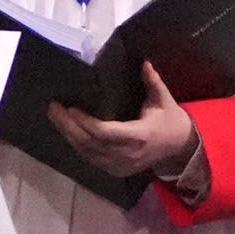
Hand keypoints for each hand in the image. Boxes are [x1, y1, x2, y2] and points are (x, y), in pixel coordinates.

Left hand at [43, 66, 200, 180]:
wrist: (180, 148)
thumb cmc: (171, 121)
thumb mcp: (165, 101)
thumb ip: (153, 82)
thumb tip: (144, 63)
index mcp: (140, 135)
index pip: (106, 131)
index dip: (86, 122)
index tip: (71, 108)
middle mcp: (128, 153)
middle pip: (90, 143)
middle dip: (68, 126)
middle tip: (54, 109)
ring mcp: (120, 165)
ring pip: (87, 153)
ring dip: (69, 135)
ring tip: (56, 117)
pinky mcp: (116, 170)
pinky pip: (91, 158)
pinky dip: (78, 145)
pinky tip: (69, 131)